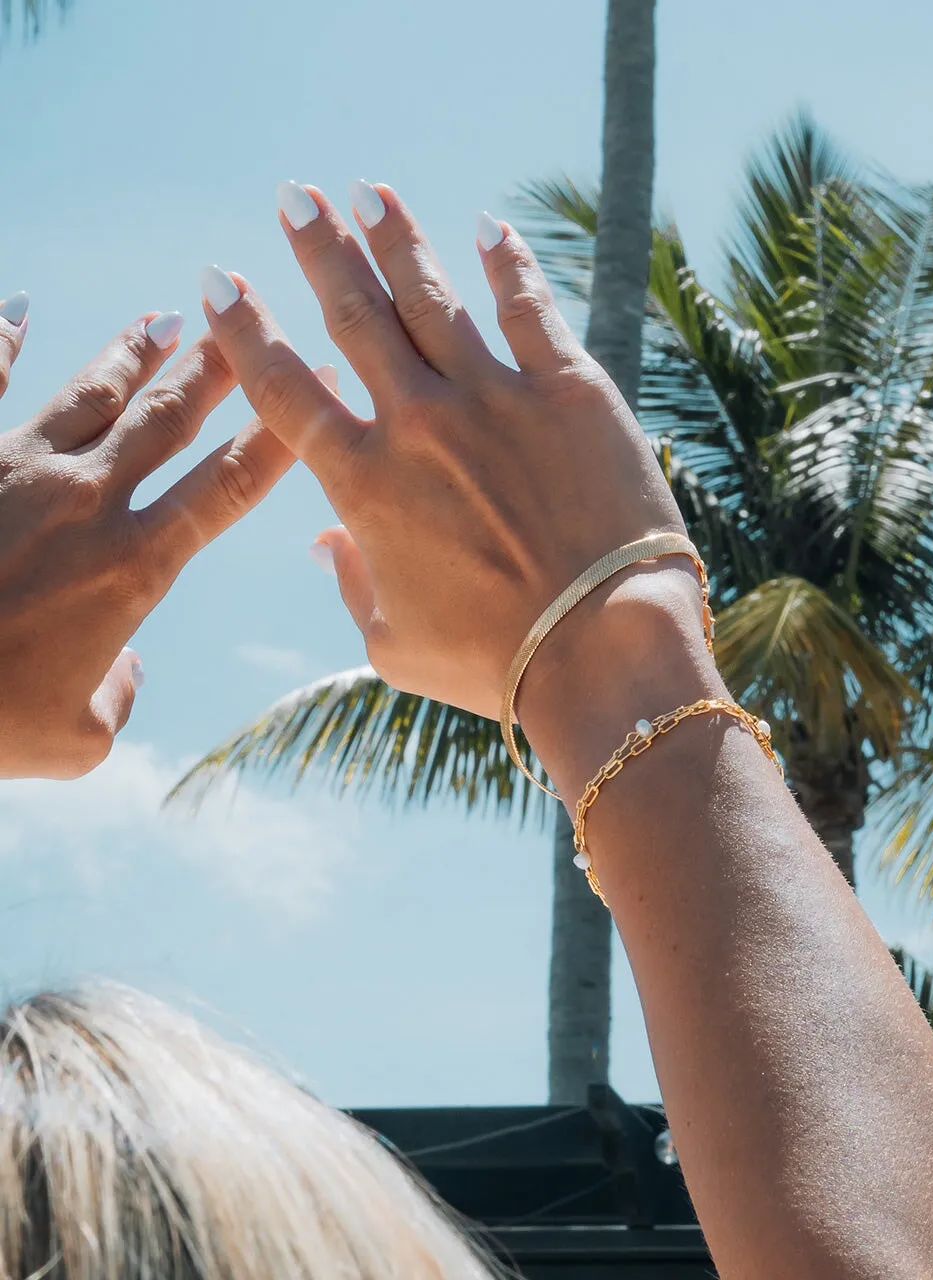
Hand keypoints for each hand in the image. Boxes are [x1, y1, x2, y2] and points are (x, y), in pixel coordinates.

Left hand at [0, 297, 294, 778]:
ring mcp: (16, 471)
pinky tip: (13, 307)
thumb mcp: (77, 738)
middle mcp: (87, 502)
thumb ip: (118, 693)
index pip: (228, 486)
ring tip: (166, 317)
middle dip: (217, 369)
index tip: (316, 394)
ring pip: (92, 392)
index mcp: (134, 566)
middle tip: (247, 326)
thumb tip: (123, 668)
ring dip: (135, 352)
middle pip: (169, 418)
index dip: (279, 438)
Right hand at [198, 182, 696, 720]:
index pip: (285, 389)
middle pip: (353, 315)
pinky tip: (487, 227)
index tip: (219, 282)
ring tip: (368, 191)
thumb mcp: (394, 644)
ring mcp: (497, 398)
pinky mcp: (570, 392)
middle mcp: (419, 424)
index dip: (246, 330)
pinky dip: (506, 264)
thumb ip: (350, 583)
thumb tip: (322, 542)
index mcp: (364, 486)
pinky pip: (530, 308)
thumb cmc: (494, 664)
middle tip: (295, 196)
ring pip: (430, 295)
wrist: (601, 651)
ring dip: (395, 237)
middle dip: (318, 249)